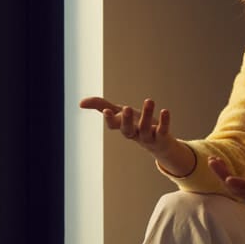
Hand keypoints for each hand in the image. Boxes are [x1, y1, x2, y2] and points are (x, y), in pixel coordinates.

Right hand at [79, 96, 194, 174]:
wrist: (159, 143)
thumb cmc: (136, 124)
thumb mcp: (119, 113)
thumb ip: (101, 106)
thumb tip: (80, 103)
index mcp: (123, 127)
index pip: (113, 125)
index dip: (110, 119)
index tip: (107, 110)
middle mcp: (134, 134)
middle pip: (128, 131)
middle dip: (126, 120)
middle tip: (126, 108)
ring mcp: (148, 137)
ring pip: (146, 128)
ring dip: (147, 114)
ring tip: (149, 100)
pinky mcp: (162, 136)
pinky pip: (163, 130)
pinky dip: (164, 121)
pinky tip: (165, 111)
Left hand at [208, 147, 244, 209]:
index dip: (242, 184)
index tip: (228, 179)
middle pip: (240, 190)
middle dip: (224, 176)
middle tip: (213, 161)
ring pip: (236, 191)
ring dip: (223, 177)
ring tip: (213, 161)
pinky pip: (238, 189)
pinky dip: (227, 179)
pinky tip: (220, 167)